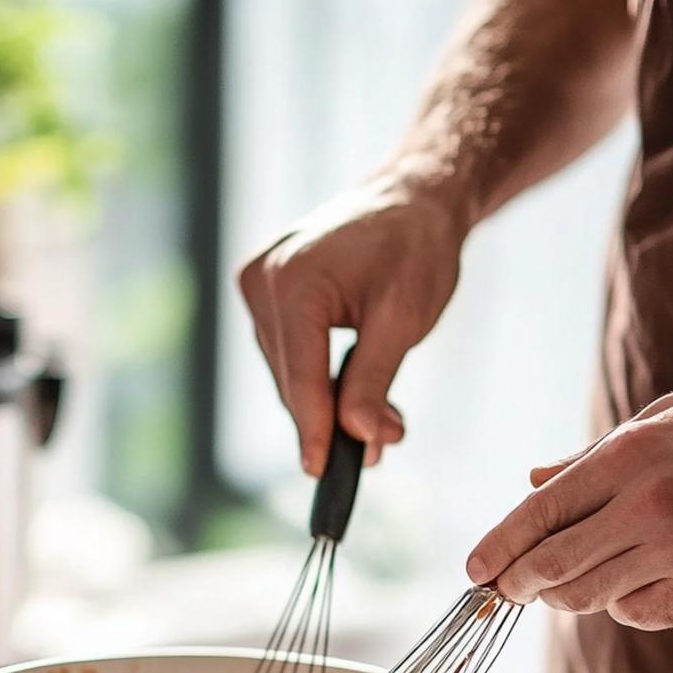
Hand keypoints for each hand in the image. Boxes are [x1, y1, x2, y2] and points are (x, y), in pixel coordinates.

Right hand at [237, 174, 464, 473]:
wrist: (411, 197)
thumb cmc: (415, 247)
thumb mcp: (404, 320)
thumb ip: (374, 382)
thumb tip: (361, 438)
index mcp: (295, 281)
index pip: (300, 376)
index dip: (314, 431)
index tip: (320, 474)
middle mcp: (263, 280)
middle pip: (291, 380)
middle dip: (332, 419)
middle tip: (382, 445)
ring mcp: (257, 284)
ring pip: (287, 373)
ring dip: (326, 402)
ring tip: (378, 420)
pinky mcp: (262, 291)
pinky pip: (286, 353)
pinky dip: (317, 378)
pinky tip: (349, 391)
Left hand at [467, 386, 672, 629]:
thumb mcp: (652, 423)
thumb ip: (587, 461)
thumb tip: (533, 483)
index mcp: (629, 459)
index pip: (540, 513)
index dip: (498, 547)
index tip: (474, 570)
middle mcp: (652, 508)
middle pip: (554, 567)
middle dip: (517, 583)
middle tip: (505, 587)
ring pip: (588, 598)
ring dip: (561, 597)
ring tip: (560, 583)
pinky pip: (633, 614)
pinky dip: (617, 605)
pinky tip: (628, 580)